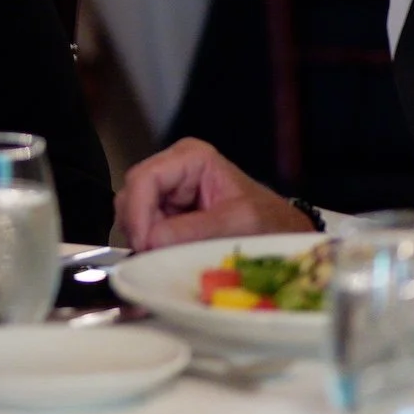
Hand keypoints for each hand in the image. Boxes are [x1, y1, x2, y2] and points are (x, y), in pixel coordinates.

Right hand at [114, 138, 315, 250]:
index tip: (144, 245)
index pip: (145, 178)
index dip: (138, 212)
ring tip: (168, 256)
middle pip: (132, 195)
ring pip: (131, 213)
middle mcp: (173, 168)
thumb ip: (195, 230)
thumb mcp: (238, 223)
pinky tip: (167, 255)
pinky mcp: (165, 213)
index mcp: (190, 157)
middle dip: (139, 227)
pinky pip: (142, 228)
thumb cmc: (270, 223)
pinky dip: (149, 245)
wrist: (282, 237)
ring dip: (144, 238)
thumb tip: (150, 241)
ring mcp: (167, 191)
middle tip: (153, 256)